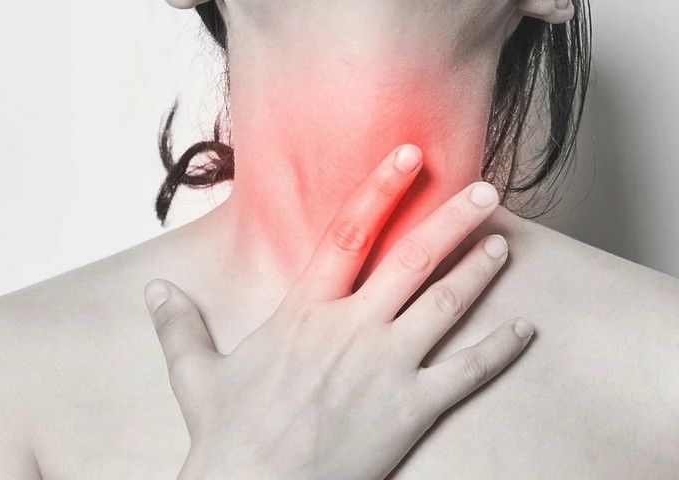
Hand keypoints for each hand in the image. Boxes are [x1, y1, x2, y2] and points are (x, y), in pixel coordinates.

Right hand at [144, 144, 534, 479]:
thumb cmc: (227, 436)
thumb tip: (152, 292)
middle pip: (411, 259)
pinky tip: (525, 329)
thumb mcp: (196, 375)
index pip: (348, 232)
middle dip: (451, 220)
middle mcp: (351, 329)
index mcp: (304, 312)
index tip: (409, 156)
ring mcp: (384, 368)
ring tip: (504, 244)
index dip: (380, 188)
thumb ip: (179, 326)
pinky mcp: (409, 410)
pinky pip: (464, 374)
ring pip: (443, 305)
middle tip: (487, 191)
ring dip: (477, 272)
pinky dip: (498, 349)